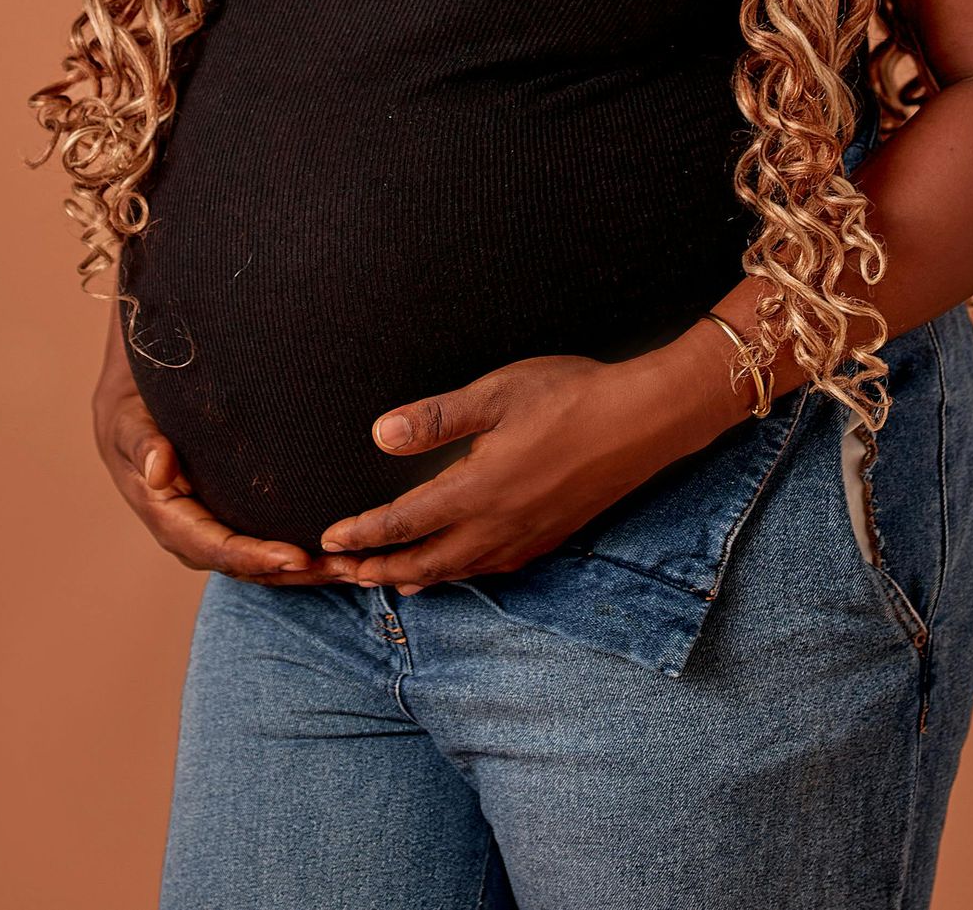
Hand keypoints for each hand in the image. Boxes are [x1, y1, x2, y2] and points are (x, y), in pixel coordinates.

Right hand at [93, 373, 364, 588]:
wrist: (127, 409)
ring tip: (357, 569)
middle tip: (345, 569)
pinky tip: (340, 552)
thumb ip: (143, 444)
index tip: (297, 558)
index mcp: (166, 514)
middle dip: (295, 573)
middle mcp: (190, 533)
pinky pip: (264, 545)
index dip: (256, 557)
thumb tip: (158, 471)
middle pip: (247, 566)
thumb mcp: (129, 421)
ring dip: (307, 572)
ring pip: (261, 564)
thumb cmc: (130, 410)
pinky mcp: (227, 519)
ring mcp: (210, 530)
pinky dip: (301, 556)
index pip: (215, 547)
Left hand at [317, 348, 735, 594]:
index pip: (403, 523)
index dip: (363, 534)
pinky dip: (461, 574)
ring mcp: (527, 537)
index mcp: (478, 490)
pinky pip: (493, 568)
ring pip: (460, 571)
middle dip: (381, 570)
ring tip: (390, 580)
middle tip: (344, 574)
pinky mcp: (550, 537)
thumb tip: (379, 435)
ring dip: (418, 577)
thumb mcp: (497, 392)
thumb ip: (437, 418)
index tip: (330, 539)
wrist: (642, 421)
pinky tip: (459, 567)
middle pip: (426, 562)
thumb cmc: (569, 396)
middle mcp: (498, 526)